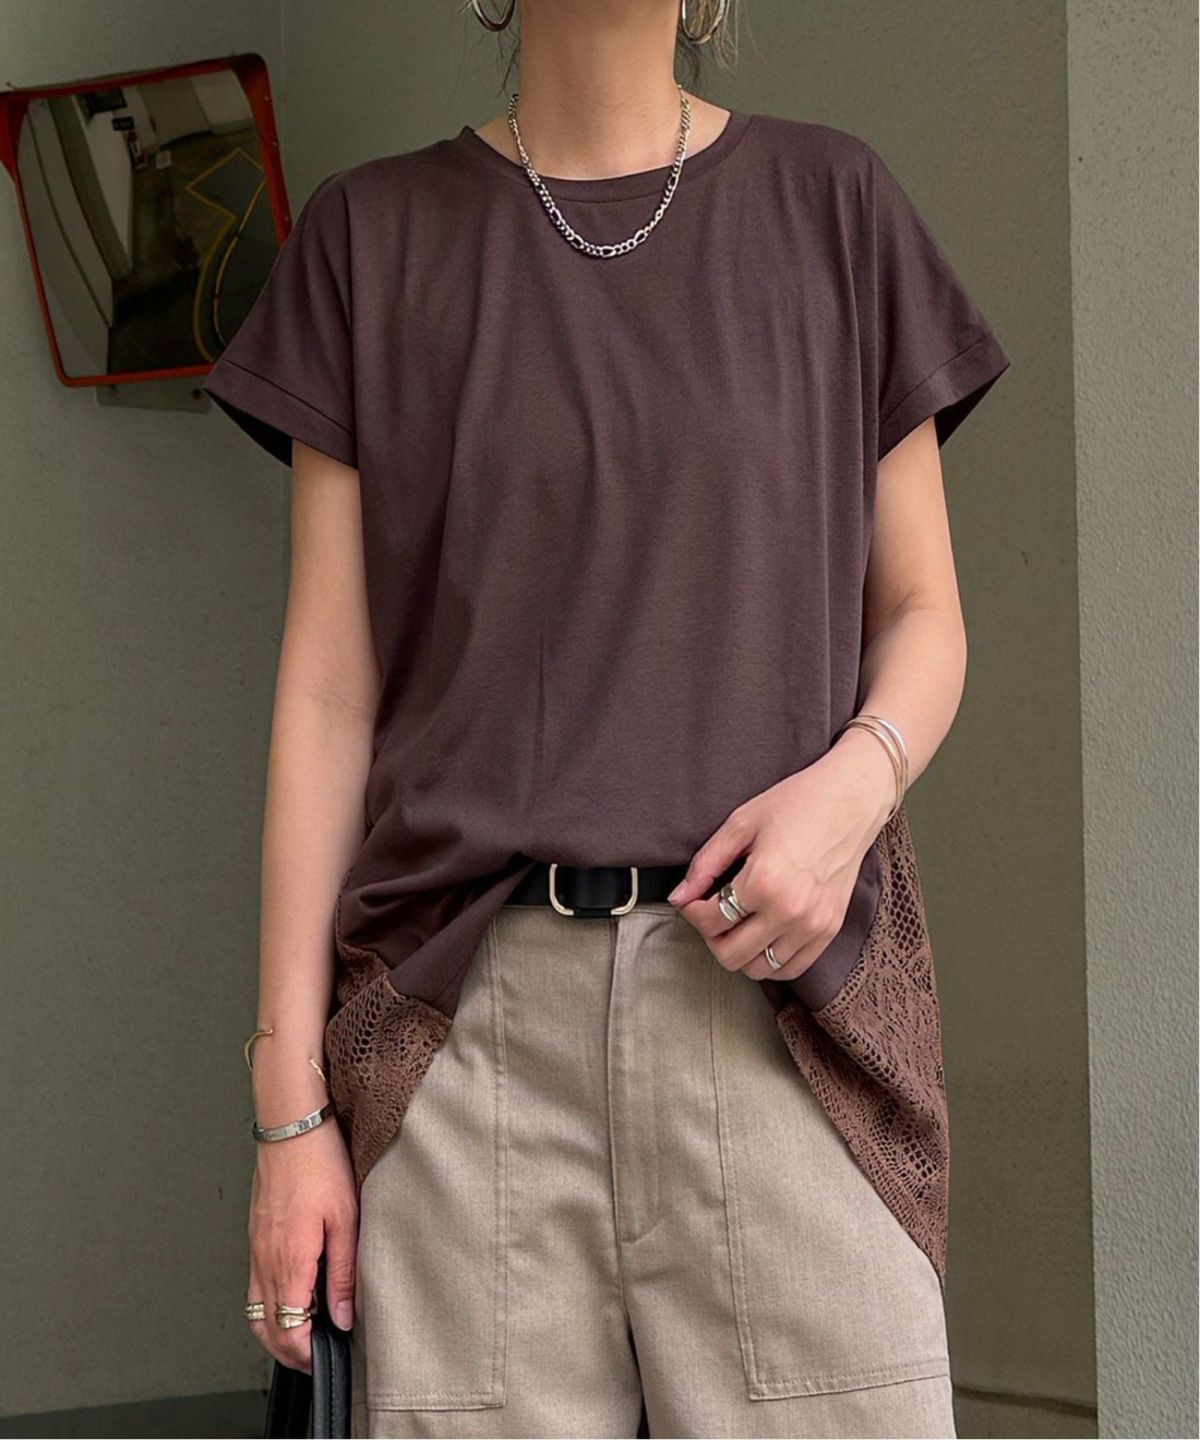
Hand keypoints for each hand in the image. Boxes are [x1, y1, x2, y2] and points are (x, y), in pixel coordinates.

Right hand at [246, 1115, 357, 1374]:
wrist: (291, 1126)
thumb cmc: (320, 1163)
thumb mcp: (346, 1220)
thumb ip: (343, 1274)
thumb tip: (341, 1317)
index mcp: (288, 1261)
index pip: (287, 1331)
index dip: (305, 1355)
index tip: (326, 1358)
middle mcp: (265, 1260)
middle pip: (267, 1329)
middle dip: (290, 1351)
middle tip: (317, 1356)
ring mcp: (256, 1248)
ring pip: (255, 1311)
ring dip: (277, 1331)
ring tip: (307, 1332)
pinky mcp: (256, 1236)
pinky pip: (255, 1286)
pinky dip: (270, 1305)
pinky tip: (294, 1295)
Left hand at [667, 730, 894, 981]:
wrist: (850, 802)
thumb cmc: (796, 804)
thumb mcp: (741, 824)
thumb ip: (705, 864)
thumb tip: (678, 896)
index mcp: (764, 882)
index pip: (710, 921)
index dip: (691, 911)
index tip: (692, 899)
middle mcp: (790, 912)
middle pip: (730, 955)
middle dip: (710, 936)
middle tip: (711, 913)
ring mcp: (813, 926)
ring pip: (759, 969)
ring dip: (739, 951)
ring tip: (736, 923)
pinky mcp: (830, 930)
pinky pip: (791, 968)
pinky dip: (769, 960)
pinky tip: (761, 935)